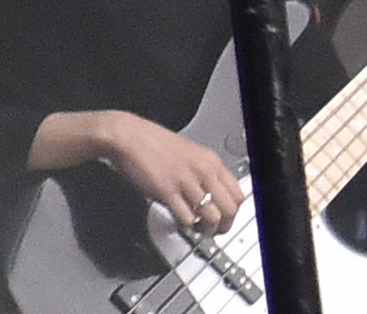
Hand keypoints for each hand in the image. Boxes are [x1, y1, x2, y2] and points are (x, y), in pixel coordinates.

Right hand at [30, 110, 243, 234]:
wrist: (128, 136)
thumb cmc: (153, 143)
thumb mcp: (189, 153)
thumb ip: (204, 173)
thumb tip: (214, 195)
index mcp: (210, 160)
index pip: (238, 194)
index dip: (234, 212)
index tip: (225, 218)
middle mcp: (202, 170)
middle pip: (230, 209)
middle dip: (223, 225)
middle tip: (212, 229)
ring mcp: (186, 182)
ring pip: (212, 217)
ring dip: (206, 229)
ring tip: (196, 227)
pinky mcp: (168, 192)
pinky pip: (187, 218)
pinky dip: (186, 225)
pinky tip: (180, 220)